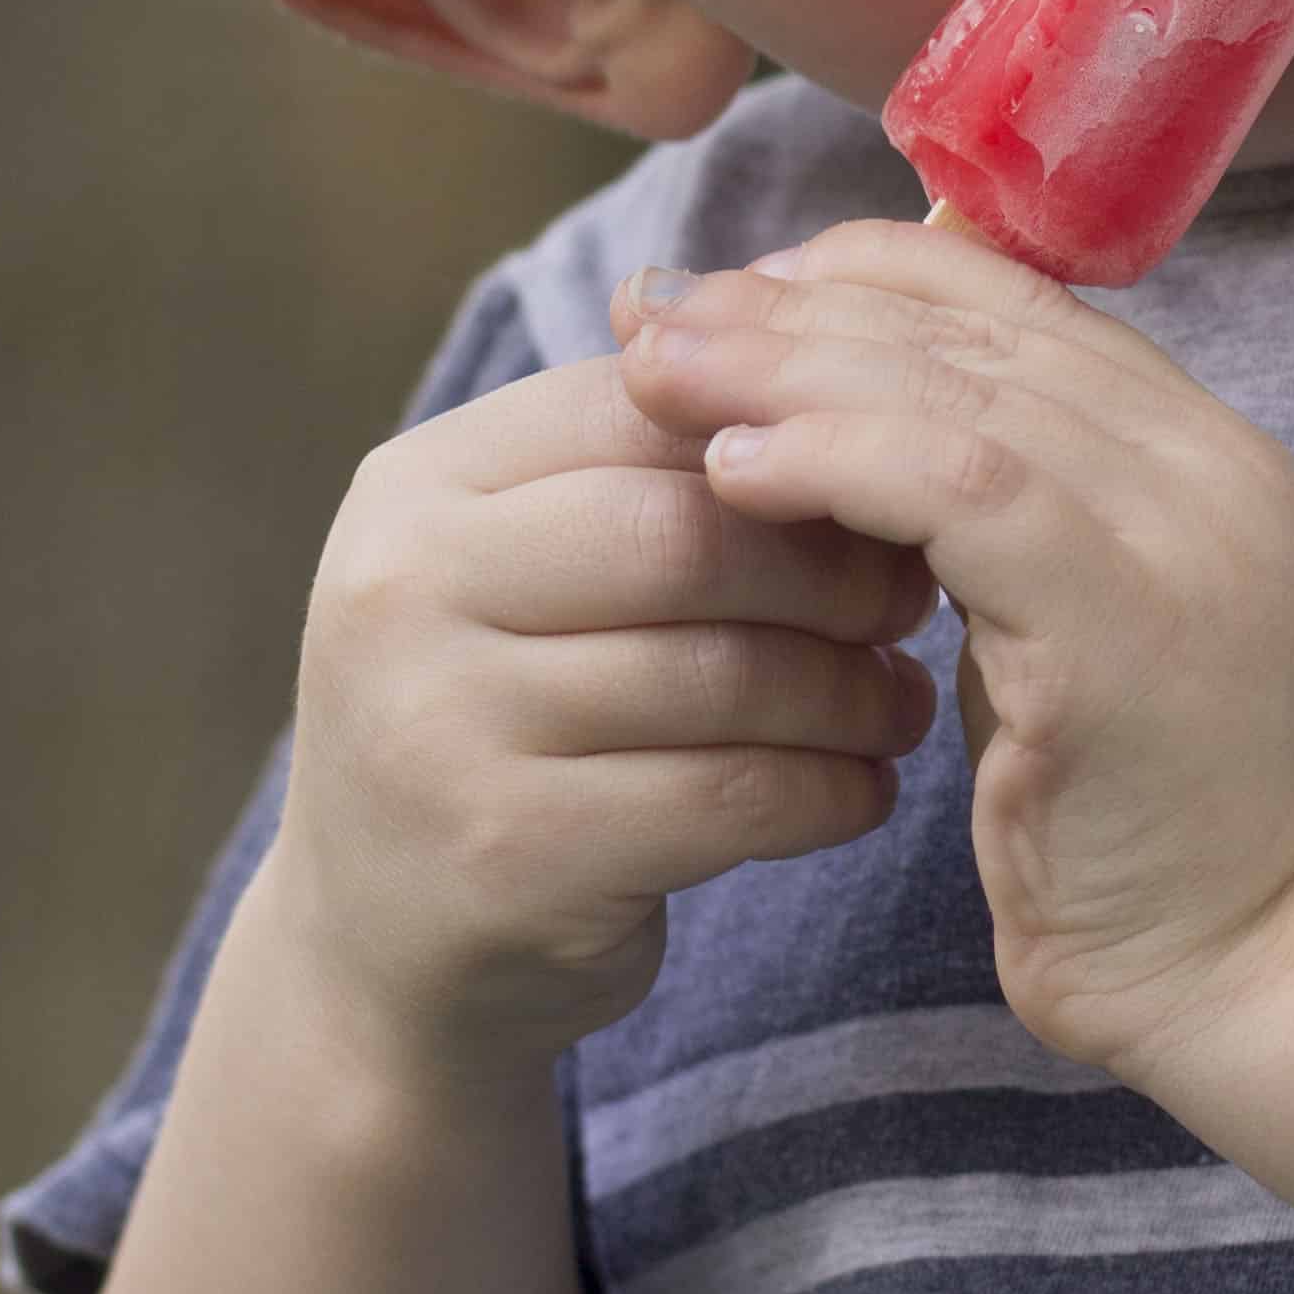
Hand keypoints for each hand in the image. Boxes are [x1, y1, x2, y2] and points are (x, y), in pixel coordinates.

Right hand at [258, 342, 943, 1078]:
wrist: (380, 951)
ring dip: (848, 692)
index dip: (791, 436)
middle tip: (913, 596)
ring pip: (723, 675)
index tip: (884, 476)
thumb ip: (651, 465)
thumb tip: (840, 342)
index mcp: (418, 484)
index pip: (645, 406)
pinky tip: (859, 791)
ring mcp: (440, 729)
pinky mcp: (506, 858)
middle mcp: (404, 591)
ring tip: (897, 703)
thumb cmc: (506, 716)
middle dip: (832, 568)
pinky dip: (826, 792)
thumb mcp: (530, 567)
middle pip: (689, 535)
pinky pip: (727, 799)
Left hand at [621, 221, 1293, 1080]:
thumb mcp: (1076, 637)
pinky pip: (964, 493)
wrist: (1280, 971)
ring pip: (957, 393)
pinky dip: (835, 464)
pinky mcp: (1128, 620)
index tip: (734, 297)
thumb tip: (840, 443)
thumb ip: (1000, 532)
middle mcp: (1206, 463)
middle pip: (976, 329)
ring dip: (788, 370)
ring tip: (655, 373)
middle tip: (654, 310)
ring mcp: (1181, 530)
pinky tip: (732, 471)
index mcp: (1203, 452)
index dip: (865, 279)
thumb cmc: (1157, 828)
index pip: (1020, 302)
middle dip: (797, 307)